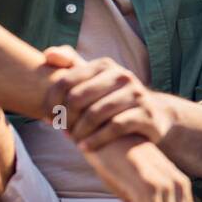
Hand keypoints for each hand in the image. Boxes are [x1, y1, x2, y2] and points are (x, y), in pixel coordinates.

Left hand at [43, 46, 175, 151]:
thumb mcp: (96, 79)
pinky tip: (85, 147)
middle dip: (66, 118)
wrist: (154, 115)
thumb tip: (47, 54)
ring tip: (73, 141)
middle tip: (63, 131)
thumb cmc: (114, 98)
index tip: (50, 118)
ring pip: (95, 113)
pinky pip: (114, 127)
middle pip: (77, 98)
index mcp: (105, 65)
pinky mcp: (146, 114)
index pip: (65, 82)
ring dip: (79, 131)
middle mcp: (122, 75)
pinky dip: (95, 140)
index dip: (52, 103)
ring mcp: (136, 94)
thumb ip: (72, 64)